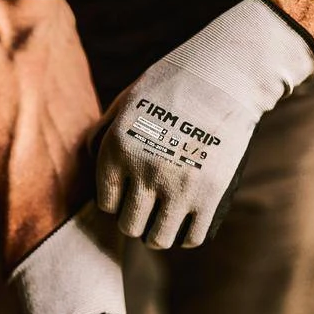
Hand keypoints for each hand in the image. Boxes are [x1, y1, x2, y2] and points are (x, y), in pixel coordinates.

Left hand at [95, 0, 313, 248]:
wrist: (226, 74)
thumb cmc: (173, 83)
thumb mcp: (126, 101)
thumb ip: (104, 131)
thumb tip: (87, 158)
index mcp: (117, 151)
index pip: (107, 204)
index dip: (118, 202)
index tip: (132, 194)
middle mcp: (143, 173)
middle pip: (129, 226)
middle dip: (137, 220)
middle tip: (149, 209)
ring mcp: (178, 187)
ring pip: (158, 240)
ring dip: (159, 235)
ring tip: (166, 221)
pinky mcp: (210, 196)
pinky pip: (192, 238)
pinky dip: (188, 236)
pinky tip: (189, 223)